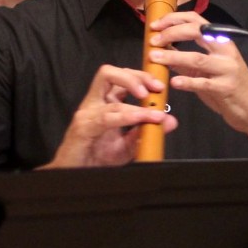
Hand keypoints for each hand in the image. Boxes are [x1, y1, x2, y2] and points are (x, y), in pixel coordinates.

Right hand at [43, 64, 176, 167]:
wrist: (77, 174)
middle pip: (109, 73)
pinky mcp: (83, 127)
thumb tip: (170, 121)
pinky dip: (126, 115)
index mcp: (104, 103)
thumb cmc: (99, 157)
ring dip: (135, 97)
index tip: (160, 86)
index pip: (120, 78)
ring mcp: (87, 113)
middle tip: (156, 88)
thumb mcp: (129, 144)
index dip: (140, 76)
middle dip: (135, 76)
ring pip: (108, 91)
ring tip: (154, 109)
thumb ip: (147, 131)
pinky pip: (106, 116)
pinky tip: (141, 118)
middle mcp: (94, 103)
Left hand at [146, 12, 247, 155]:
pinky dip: (187, 82)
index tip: (156, 25)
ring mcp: (227, 69)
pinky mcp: (226, 88)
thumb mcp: (208, 70)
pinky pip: (203, 83)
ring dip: (173, 56)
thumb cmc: (230, 88)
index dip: (174, 19)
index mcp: (221, 41)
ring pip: (196, 58)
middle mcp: (226, 50)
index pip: (196, 20)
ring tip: (154, 57)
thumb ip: (186, 60)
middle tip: (153, 40)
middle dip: (171, 33)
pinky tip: (173, 82)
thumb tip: (161, 51)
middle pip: (196, 32)